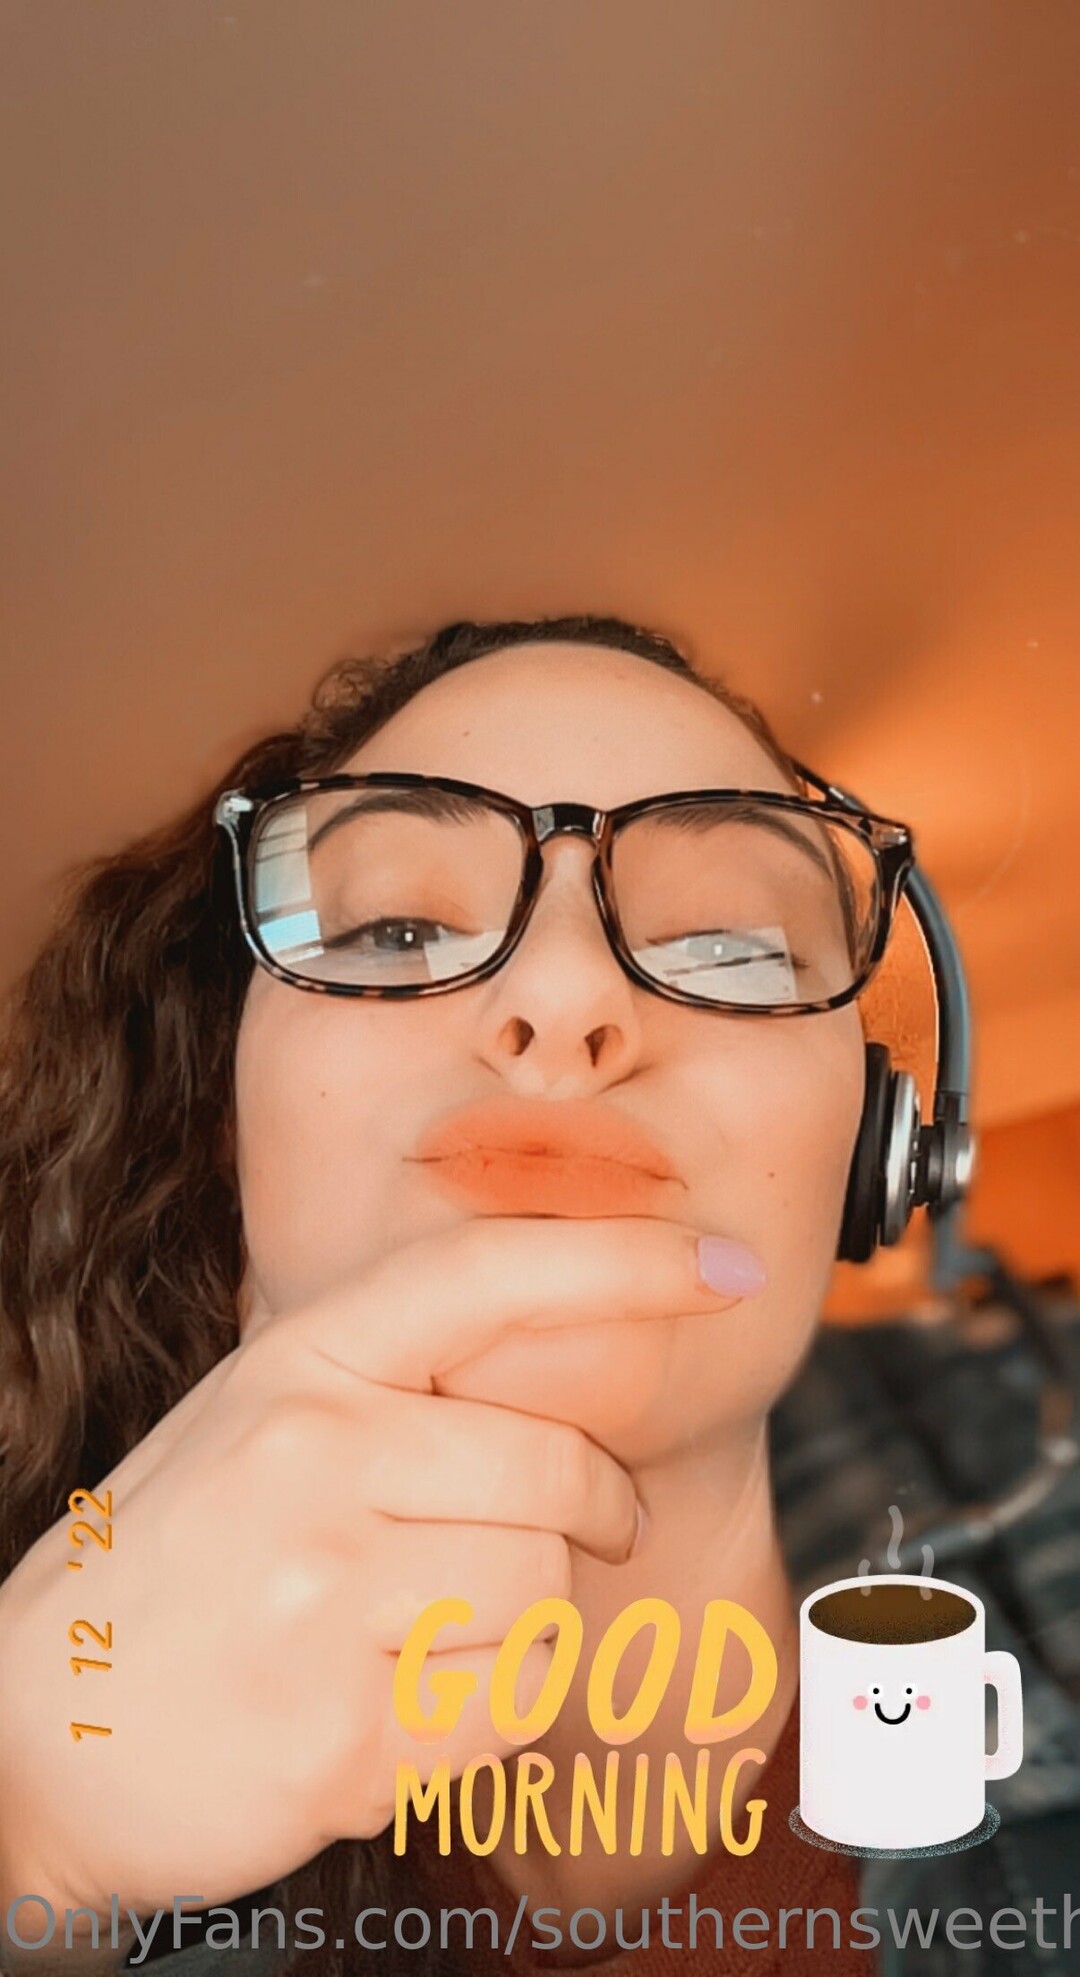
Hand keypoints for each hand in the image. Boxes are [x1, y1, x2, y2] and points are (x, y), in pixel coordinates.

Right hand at [0, 1218, 748, 1925]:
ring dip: (520, 1626)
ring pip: (547, 1589)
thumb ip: (392, 1383)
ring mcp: (323, 1596)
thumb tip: (575, 1340)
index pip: (486, 1274)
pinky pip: (511, 1703)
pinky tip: (389, 1708)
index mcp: (297, 1363)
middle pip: (556, 1468)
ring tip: (419, 1637)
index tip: (728, 1266)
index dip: (621, 1260)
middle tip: (584, 1530)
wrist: (34, 1738)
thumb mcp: (258, 1424)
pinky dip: (485, 1713)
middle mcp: (311, 1455)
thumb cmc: (177, 1569)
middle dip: (594, 1511)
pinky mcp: (345, 1733)